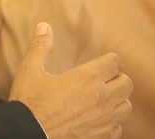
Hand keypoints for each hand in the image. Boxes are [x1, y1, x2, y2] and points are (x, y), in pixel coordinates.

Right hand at [9, 22, 132, 137]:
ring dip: (118, 101)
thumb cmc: (29, 104)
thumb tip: (44, 26)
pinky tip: (99, 120)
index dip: (110, 61)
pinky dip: (113, 123)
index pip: (115, 62)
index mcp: (87, 78)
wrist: (28, 135)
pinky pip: (119, 128)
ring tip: (104, 100)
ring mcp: (104, 120)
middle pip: (127, 83)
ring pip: (126, 107)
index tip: (103, 64)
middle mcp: (101, 98)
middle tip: (103, 81)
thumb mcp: (30, 71)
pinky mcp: (102, 137)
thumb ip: (40, 47)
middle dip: (117, 79)